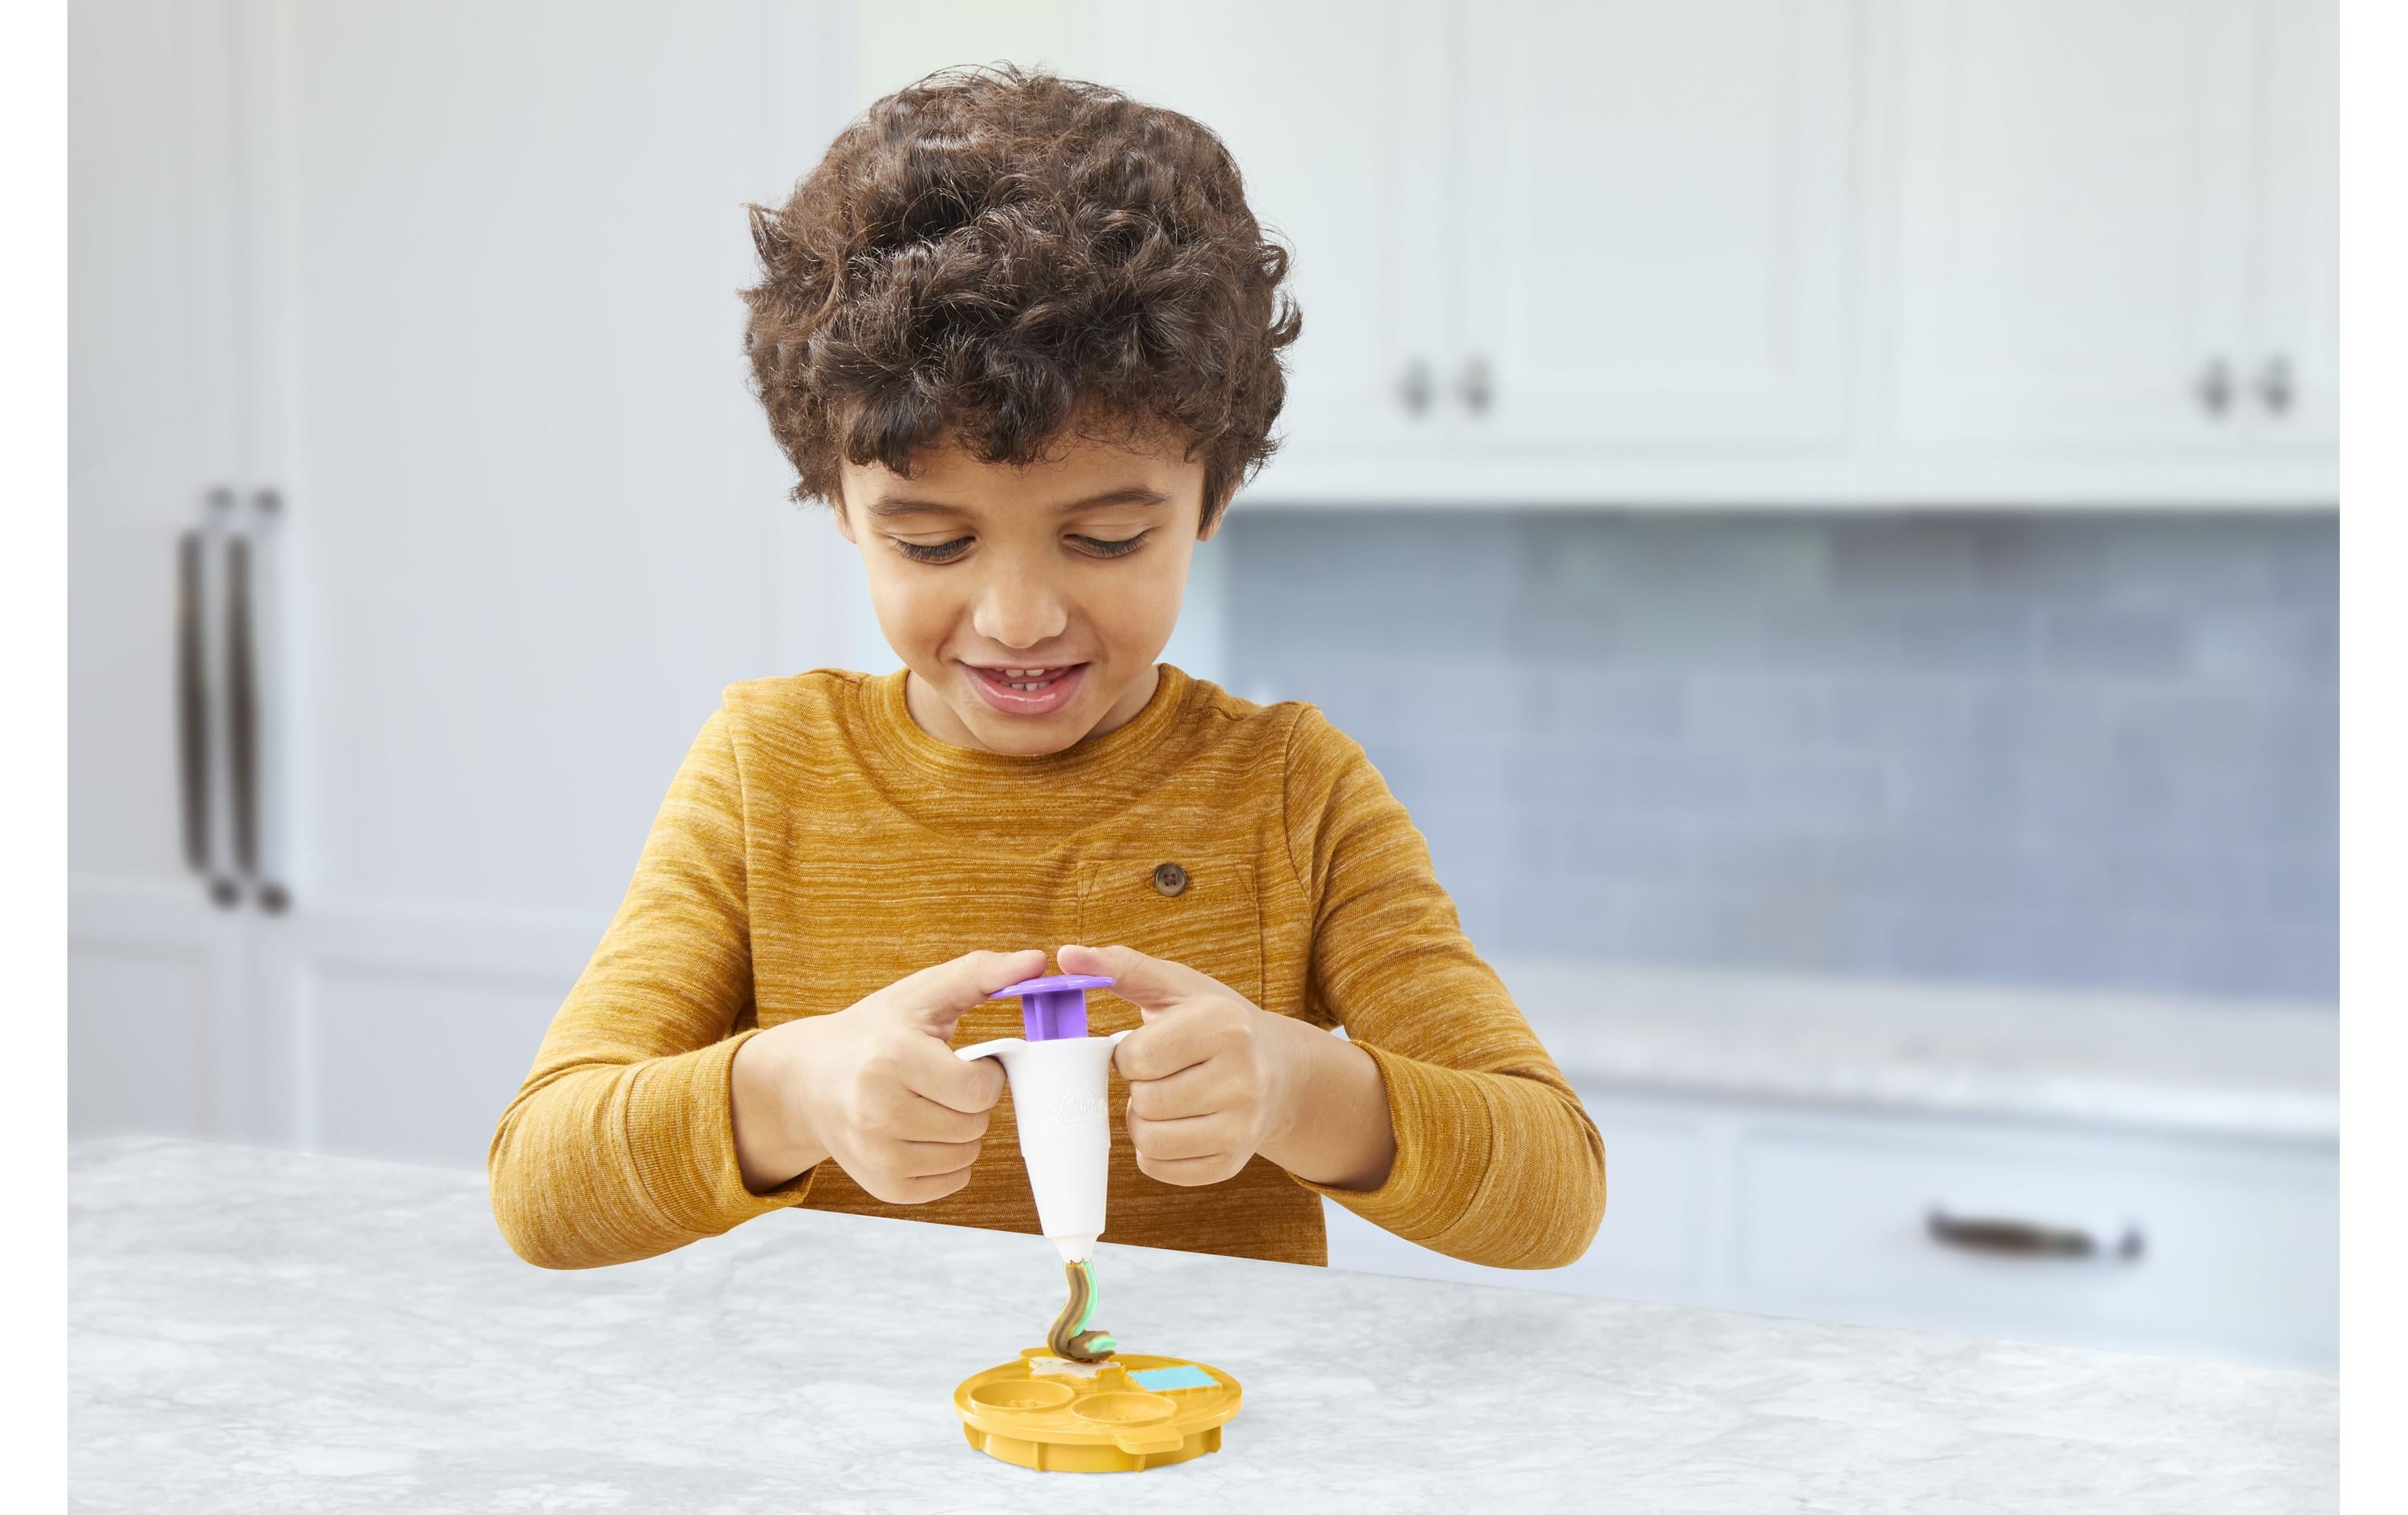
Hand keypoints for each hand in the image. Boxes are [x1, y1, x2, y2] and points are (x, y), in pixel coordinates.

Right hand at [730, 947, 1042, 1201]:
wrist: (809, 1080)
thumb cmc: (875, 1032)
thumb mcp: (922, 994)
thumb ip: (981, 973)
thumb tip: (1038, 960)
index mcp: (892, 1059)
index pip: (979, 1089)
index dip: (986, 1073)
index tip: (965, 1061)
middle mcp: (878, 1112)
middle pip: (974, 1125)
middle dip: (972, 1102)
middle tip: (942, 1082)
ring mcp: (878, 1155)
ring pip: (967, 1156)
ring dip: (963, 1132)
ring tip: (931, 1105)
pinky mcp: (884, 1187)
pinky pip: (952, 1183)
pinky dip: (950, 1161)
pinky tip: (923, 1133)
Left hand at [1057, 942, 1304, 1187]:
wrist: (1279, 1070)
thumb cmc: (1216, 1022)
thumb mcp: (1176, 986)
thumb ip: (1121, 967)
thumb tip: (1066, 955)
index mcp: (1225, 1025)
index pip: (1137, 1057)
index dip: (1128, 1054)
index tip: (1150, 1046)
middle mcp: (1243, 1078)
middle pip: (1144, 1101)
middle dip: (1139, 1087)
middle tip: (1160, 1074)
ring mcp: (1242, 1127)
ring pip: (1149, 1141)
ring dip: (1141, 1121)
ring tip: (1163, 1098)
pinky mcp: (1232, 1163)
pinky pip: (1160, 1169)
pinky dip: (1154, 1150)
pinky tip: (1174, 1124)